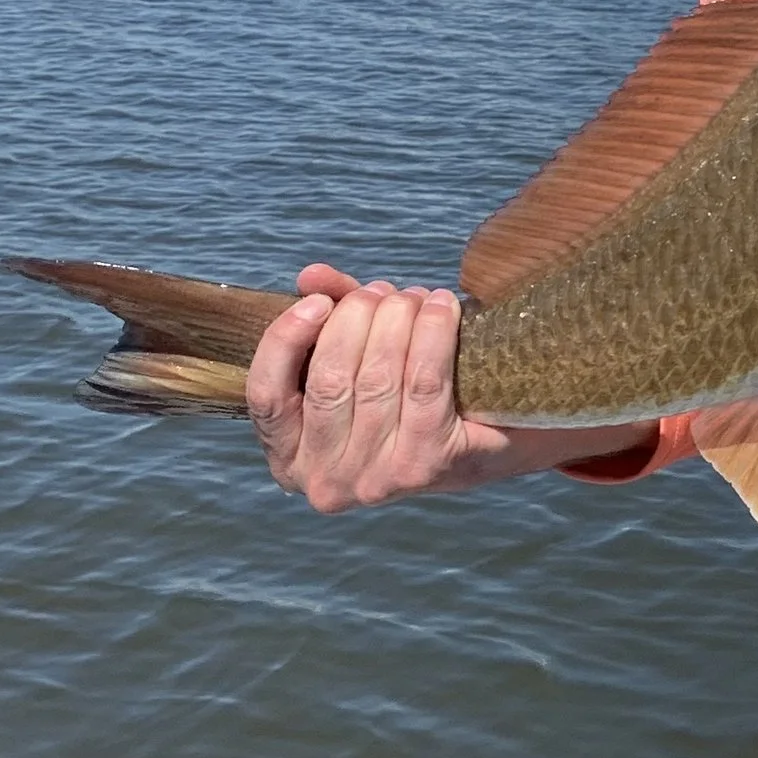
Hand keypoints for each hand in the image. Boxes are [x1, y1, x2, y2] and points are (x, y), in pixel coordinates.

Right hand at [246, 263, 639, 508]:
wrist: (490, 439)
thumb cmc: (407, 395)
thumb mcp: (357, 357)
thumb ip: (327, 316)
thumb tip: (311, 276)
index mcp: (291, 457)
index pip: (266, 396)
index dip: (286, 340)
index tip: (318, 301)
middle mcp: (325, 481)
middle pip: (330, 380)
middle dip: (357, 319)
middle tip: (383, 292)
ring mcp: (375, 481)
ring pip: (378, 379)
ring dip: (398, 321)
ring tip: (414, 296)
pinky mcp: (425, 467)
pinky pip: (423, 383)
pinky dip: (433, 335)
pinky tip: (442, 307)